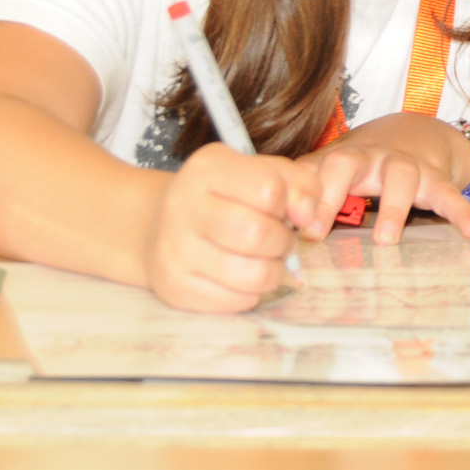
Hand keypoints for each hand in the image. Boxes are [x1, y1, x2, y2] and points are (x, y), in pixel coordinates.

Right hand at [144, 143, 329, 311]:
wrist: (160, 226)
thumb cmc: (226, 197)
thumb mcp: (262, 172)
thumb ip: (299, 184)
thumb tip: (309, 220)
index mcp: (207, 168)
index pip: (270, 189)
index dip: (292, 204)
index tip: (286, 210)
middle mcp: (183, 206)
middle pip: (259, 235)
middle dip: (283, 242)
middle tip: (279, 239)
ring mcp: (174, 250)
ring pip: (255, 274)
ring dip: (273, 270)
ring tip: (265, 258)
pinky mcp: (176, 288)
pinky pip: (240, 300)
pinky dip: (252, 291)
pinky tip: (241, 274)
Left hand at [299, 113, 469, 243]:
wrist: (417, 134)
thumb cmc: (363, 162)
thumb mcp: (331, 169)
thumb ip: (303, 190)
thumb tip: (265, 224)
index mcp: (338, 159)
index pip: (312, 172)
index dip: (298, 197)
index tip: (291, 229)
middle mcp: (369, 158)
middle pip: (346, 164)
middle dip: (330, 194)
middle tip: (317, 230)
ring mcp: (404, 166)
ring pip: (400, 178)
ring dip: (392, 208)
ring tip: (386, 240)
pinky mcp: (436, 178)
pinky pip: (449, 194)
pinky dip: (461, 212)